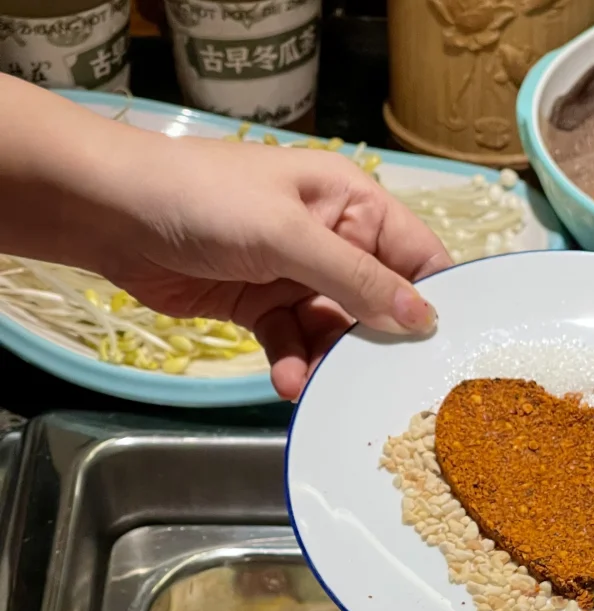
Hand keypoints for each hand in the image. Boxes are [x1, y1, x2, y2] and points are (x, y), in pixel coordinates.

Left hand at [0, 77, 451, 400]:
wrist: (112, 213)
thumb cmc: (204, 201)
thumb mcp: (289, 236)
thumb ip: (355, 280)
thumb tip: (422, 319)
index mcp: (354, 205)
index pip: (418, 257)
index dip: (435, 302)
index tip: (445, 353)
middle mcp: (334, 240)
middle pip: (380, 306)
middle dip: (379, 346)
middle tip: (385, 389)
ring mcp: (297, 277)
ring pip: (337, 335)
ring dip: (330, 365)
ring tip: (317, 386)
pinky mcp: (263, 308)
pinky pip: (296, 345)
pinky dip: (295, 366)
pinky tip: (287, 382)